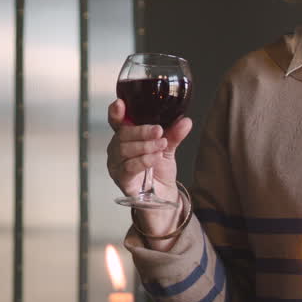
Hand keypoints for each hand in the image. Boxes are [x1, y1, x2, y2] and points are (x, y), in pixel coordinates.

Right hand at [106, 99, 192, 239]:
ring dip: (145, 146)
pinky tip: (155, 158)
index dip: (116, 112)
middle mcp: (117, 149)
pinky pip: (128, 167)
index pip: (116, 121)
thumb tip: (185, 121)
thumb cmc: (159, 171)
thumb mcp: (168, 149)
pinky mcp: (121, 179)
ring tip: (161, 146)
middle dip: (141, 131)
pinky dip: (143, 160)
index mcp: (125, 137)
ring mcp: (116, 164)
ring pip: (124, 149)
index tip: (120, 104)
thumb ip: (174, 134)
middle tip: (159, 131)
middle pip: (122, 134)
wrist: (163, 197)